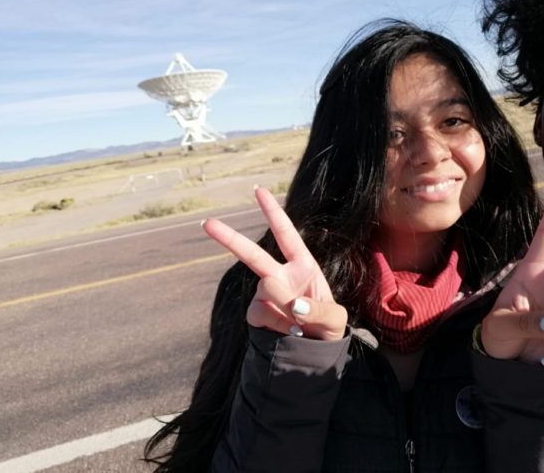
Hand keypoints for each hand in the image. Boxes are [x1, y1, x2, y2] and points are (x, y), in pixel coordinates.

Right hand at [202, 186, 346, 340]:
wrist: (314, 352)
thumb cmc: (329, 328)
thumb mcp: (336, 319)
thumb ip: (319, 310)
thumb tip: (294, 305)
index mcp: (302, 266)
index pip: (286, 234)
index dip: (273, 212)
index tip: (258, 190)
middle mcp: (280, 275)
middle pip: (252, 254)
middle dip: (229, 238)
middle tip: (207, 223)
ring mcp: (265, 295)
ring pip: (267, 290)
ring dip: (286, 306)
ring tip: (302, 324)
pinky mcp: (256, 314)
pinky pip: (260, 313)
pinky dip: (277, 324)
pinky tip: (290, 332)